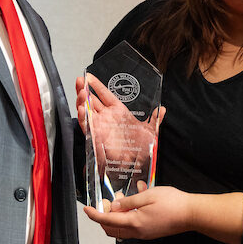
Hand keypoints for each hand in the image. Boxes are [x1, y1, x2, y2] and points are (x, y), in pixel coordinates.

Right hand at [76, 73, 163, 197]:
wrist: (136, 167)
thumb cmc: (142, 150)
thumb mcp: (150, 132)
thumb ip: (155, 120)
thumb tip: (163, 109)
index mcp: (118, 112)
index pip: (105, 95)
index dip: (96, 86)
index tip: (89, 76)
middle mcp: (107, 118)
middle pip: (92, 100)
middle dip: (84, 90)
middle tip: (80, 80)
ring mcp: (100, 127)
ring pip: (87, 111)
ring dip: (82, 101)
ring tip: (81, 92)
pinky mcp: (95, 137)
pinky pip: (86, 126)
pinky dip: (83, 118)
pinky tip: (82, 110)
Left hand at [84, 185, 192, 239]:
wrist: (192, 214)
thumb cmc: (172, 203)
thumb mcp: (148, 196)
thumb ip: (129, 201)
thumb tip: (115, 206)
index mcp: (135, 223)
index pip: (107, 221)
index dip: (95, 215)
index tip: (86, 209)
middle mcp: (137, 232)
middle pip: (112, 229)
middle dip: (104, 217)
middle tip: (106, 202)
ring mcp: (144, 234)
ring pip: (121, 229)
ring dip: (117, 216)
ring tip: (122, 197)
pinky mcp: (151, 232)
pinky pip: (133, 226)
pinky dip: (129, 215)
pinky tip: (138, 198)